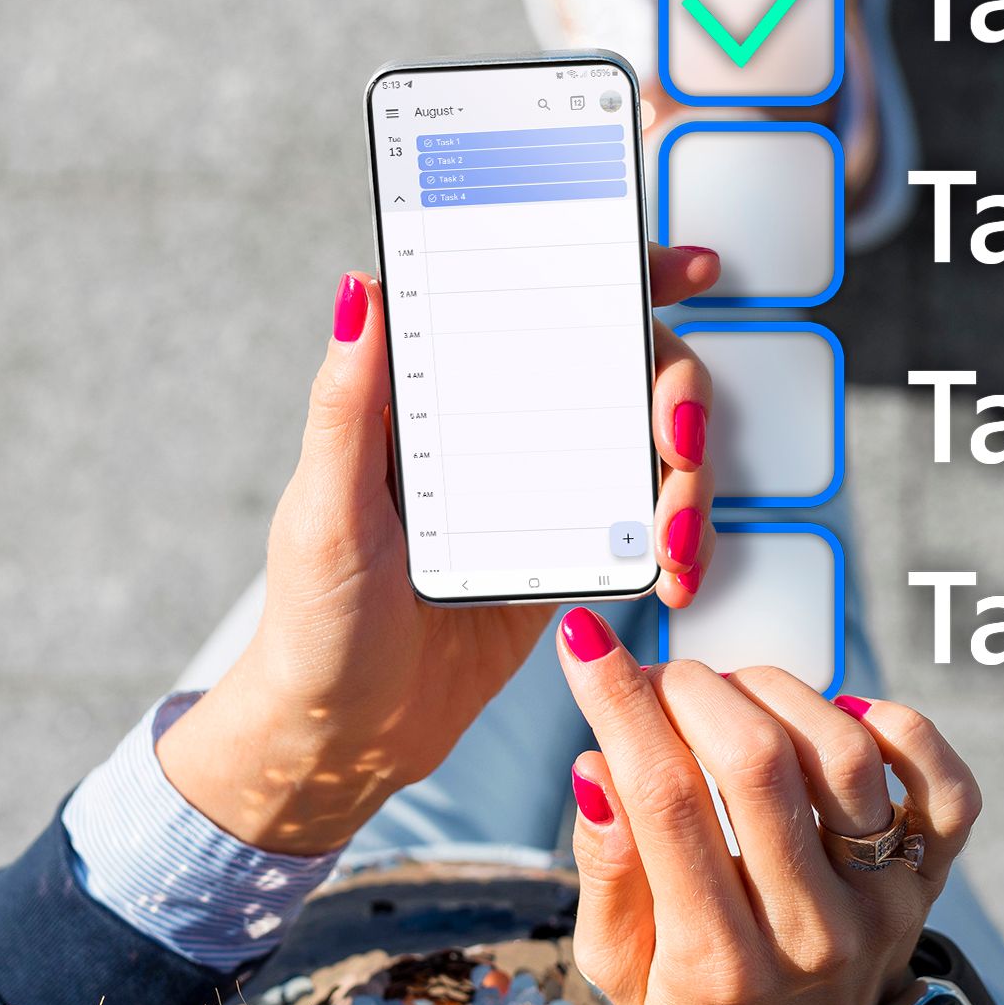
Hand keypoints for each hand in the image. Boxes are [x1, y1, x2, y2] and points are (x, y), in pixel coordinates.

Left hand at [156, 244, 721, 853]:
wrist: (344, 737)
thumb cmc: (313, 622)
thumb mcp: (325, 512)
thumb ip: (348, 405)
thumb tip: (362, 288)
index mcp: (438, 392)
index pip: (536, 299)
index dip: (619, 269)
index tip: (689, 267)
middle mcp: (499, 423)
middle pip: (623, 364)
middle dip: (679, 391)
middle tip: (679, 444)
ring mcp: (545, 487)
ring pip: (652, 443)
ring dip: (690, 481)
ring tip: (678, 544)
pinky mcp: (573, 551)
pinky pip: (649, 521)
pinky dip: (679, 541)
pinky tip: (675, 575)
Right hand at [554, 608, 983, 1004]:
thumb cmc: (700, 1000)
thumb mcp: (619, 966)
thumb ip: (605, 870)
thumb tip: (597, 766)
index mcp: (717, 963)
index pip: (665, 800)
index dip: (619, 703)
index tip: (586, 643)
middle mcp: (810, 933)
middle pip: (757, 763)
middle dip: (692, 688)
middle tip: (661, 680)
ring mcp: (882, 902)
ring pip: (843, 754)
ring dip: (775, 691)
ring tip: (732, 696)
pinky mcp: (931, 876)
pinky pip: (945, 784)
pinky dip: (899, 725)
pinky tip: (839, 714)